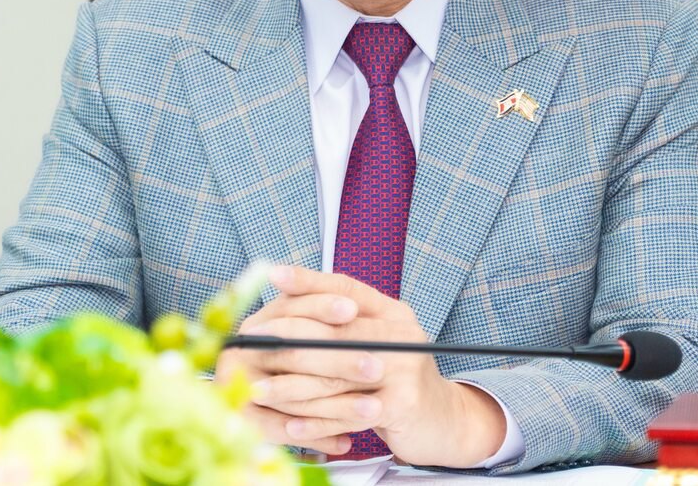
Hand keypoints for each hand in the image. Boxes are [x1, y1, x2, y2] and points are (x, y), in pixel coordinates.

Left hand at [214, 265, 505, 466]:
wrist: (446, 421)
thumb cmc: (400, 380)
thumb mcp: (378, 343)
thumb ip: (344, 328)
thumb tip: (288, 311)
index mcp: (392, 313)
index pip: (346, 287)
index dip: (309, 280)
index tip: (275, 274)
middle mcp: (401, 333)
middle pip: (337, 330)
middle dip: (288, 338)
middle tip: (251, 344)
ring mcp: (405, 368)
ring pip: (336, 374)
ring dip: (292, 386)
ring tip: (260, 391)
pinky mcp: (404, 404)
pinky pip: (348, 412)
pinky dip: (316, 421)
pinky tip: (291, 424)